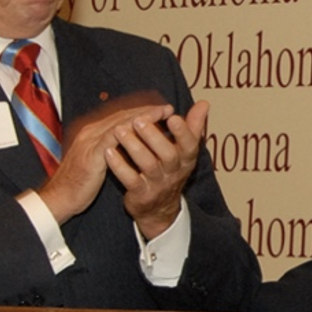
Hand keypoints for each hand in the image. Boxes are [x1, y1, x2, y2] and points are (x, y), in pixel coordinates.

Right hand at [36, 102, 173, 224]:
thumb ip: (111, 149)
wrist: (59, 198)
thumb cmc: (79, 183)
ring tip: (161, 115)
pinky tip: (145, 132)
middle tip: (167, 108)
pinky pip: (112, 140)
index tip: (162, 110)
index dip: (142, 112)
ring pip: (119, 123)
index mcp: (93, 133)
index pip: (121, 117)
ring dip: (142, 118)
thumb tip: (131, 144)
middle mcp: (91, 133)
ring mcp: (90, 142)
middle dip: (146, 111)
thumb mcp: (98, 162)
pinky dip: (129, 133)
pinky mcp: (91, 155)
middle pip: (123, 116)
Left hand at [105, 100, 209, 240]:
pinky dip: (119, 166)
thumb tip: (204, 103)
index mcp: (187, 158)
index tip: (172, 116)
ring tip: (119, 131)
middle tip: (138, 120)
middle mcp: (174, 171)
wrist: (160, 208)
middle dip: (153, 136)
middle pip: (168, 154)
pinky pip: (130, 180)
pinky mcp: (141, 194)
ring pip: (147, 165)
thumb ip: (193, 126)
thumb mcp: (185, 150)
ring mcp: (157, 184)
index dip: (182, 131)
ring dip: (133, 147)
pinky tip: (108, 151)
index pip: (190, 144)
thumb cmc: (171, 170)